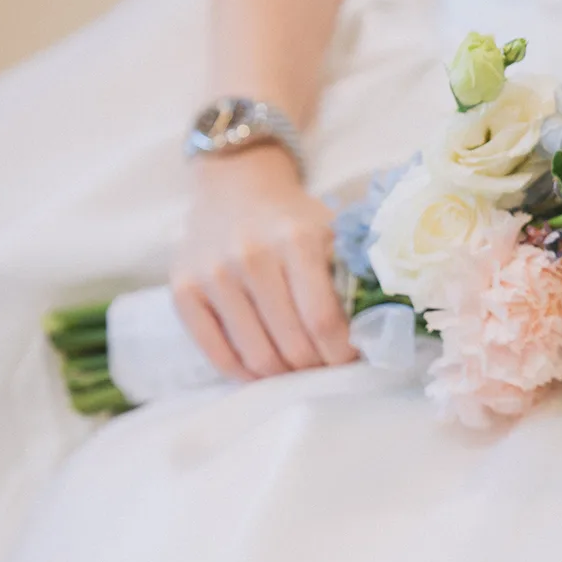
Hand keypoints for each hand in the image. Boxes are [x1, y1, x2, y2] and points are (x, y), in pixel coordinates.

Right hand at [171, 145, 355, 380]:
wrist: (235, 187)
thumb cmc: (293, 218)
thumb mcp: (333, 231)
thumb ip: (356, 273)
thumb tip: (379, 331)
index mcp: (295, 240)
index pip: (323, 320)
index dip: (342, 352)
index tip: (353, 360)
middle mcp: (250, 256)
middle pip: (291, 344)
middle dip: (317, 366)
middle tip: (327, 367)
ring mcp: (212, 275)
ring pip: (256, 356)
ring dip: (285, 374)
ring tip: (300, 369)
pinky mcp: (183, 290)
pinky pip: (217, 355)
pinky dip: (246, 374)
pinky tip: (265, 371)